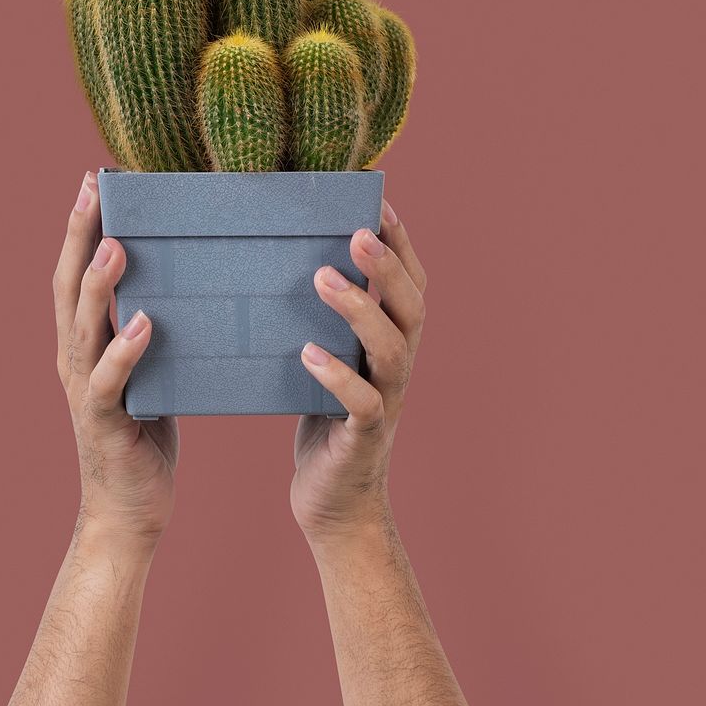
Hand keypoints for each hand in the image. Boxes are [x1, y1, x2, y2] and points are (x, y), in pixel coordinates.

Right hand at [53, 171, 178, 553]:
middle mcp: (75, 359)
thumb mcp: (148, 375)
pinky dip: (125, 350)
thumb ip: (149, 336)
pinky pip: (112, 381)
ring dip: (97, 285)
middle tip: (92, 189)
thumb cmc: (143, 438)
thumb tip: (181, 290)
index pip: (76, 274)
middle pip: (68, 287)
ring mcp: (86, 389)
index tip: (93, 182)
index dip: (80, 228)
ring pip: (83, 328)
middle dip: (79, 236)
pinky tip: (144, 323)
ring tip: (115, 246)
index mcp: (85, 344)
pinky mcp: (106, 421)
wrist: (128, 510)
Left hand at [291, 199, 426, 542]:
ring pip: (390, 351)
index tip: (382, 203)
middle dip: (387, 267)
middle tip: (356, 231)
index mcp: (393, 346)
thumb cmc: (324, 421)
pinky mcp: (362, 438)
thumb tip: (293, 263)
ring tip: (323, 278)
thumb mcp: (329, 363)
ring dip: (360, 310)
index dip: (403, 246)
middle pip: (410, 309)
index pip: (412, 286)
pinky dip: (337, 376)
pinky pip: (359, 404)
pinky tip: (308, 353)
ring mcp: (385, 404)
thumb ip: (327, 324)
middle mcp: (398, 370)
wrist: (334, 503)